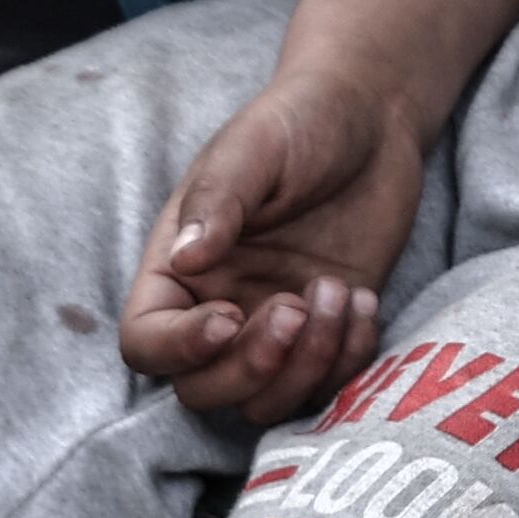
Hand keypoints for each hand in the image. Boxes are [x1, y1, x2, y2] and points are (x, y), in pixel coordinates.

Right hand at [120, 66, 426, 421]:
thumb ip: (219, 200)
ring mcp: (276, 325)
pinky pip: (328, 386)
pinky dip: (348, 361)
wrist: (372, 116)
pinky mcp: (331, 330)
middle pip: (202, 390)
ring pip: (265, 401)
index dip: (179, 349)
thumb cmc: (301, 121)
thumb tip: (186, 258)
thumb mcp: (254, 147)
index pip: (146, 342)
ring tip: (338, 294)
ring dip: (304, 368)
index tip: (230, 316)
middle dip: (250, 367)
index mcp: (178, 269)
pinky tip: (367, 302)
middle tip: (296, 307)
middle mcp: (219, 306)